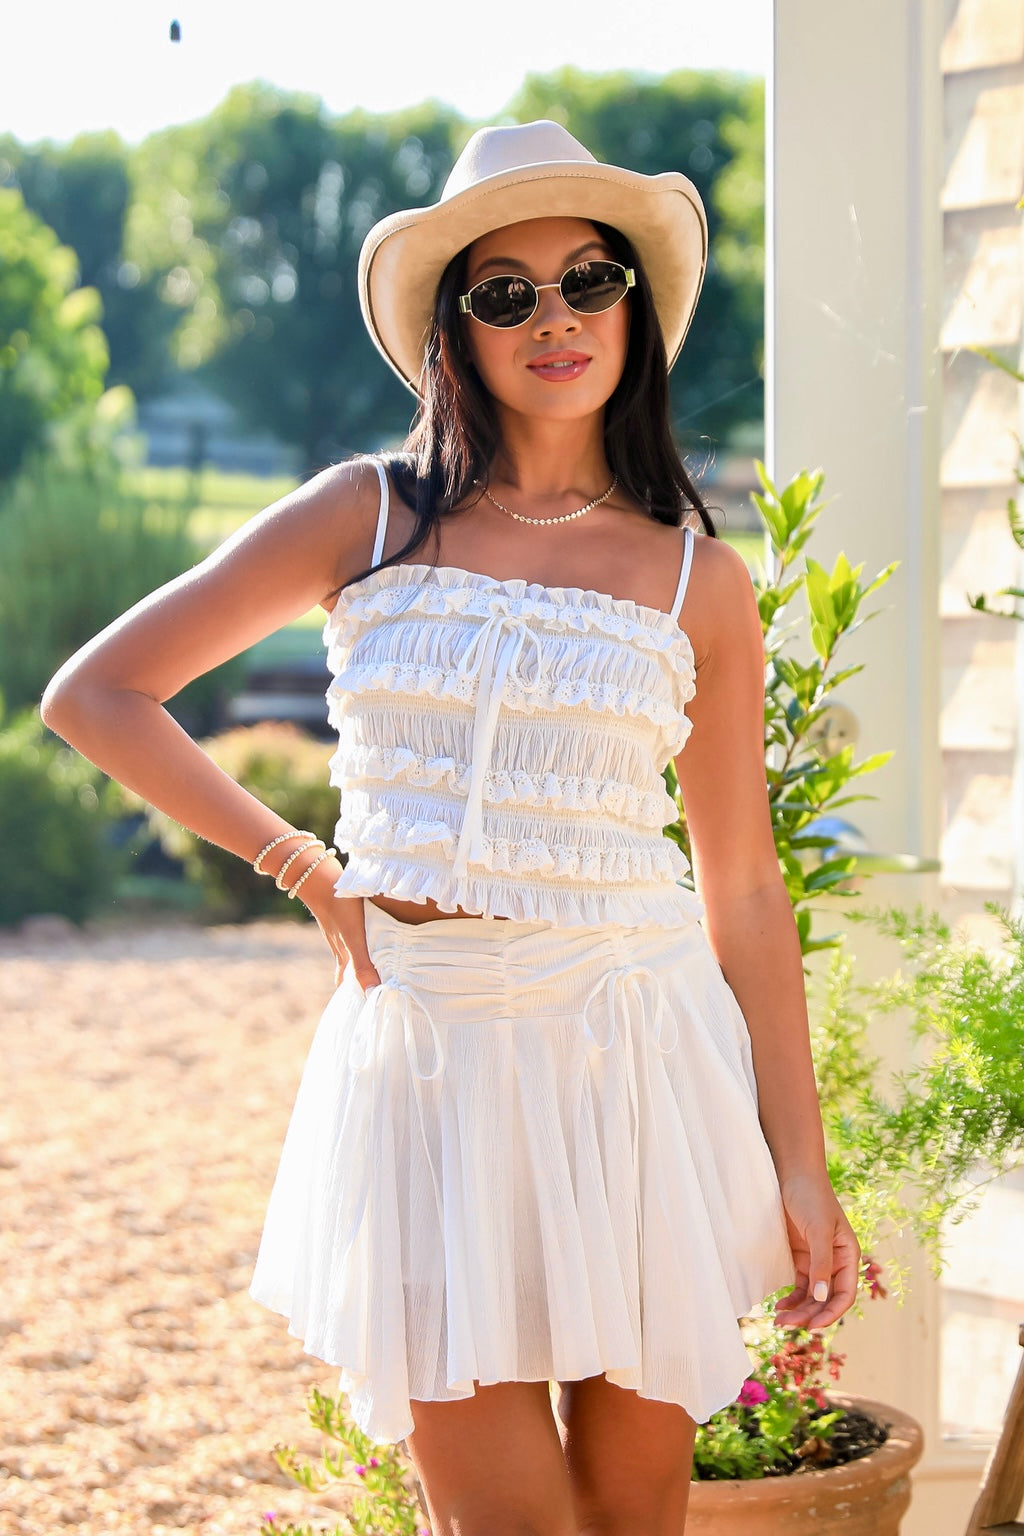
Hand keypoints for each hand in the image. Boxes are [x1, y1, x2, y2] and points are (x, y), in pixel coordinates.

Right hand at [297, 863, 381, 993]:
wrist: (319, 877)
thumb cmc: (339, 909)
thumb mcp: (353, 938)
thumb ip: (362, 965)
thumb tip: (371, 993)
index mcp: (342, 954)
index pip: (344, 980)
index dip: (351, 991)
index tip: (361, 1002)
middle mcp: (339, 943)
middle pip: (347, 966)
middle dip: (357, 978)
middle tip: (371, 986)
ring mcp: (337, 928)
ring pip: (349, 949)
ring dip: (359, 958)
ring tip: (374, 963)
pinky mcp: (341, 914)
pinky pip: (351, 933)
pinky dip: (360, 939)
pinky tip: (368, 931)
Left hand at [772, 1170, 860, 1330]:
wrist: (793, 1174)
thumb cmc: (812, 1197)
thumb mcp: (819, 1230)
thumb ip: (821, 1264)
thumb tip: (823, 1297)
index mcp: (848, 1256)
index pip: (845, 1294)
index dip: (831, 1313)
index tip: (813, 1325)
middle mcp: (835, 1262)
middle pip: (826, 1299)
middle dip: (809, 1314)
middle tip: (786, 1325)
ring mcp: (817, 1260)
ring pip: (811, 1295)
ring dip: (799, 1310)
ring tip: (779, 1321)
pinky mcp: (800, 1257)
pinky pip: (799, 1285)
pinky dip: (791, 1297)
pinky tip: (780, 1306)